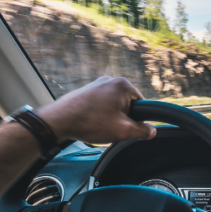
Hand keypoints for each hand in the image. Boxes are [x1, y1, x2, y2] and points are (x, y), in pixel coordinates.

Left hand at [35, 76, 155, 143]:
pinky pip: (102, 104)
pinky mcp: (88, 90)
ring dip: (110, 117)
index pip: (142, 104)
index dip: (136, 119)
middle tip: (111, 128)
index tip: (125, 127)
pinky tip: (91, 122)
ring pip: (114, 106)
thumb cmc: (90, 123)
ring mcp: (98, 84)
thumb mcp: (124, 131)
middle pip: (128, 104)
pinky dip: (99, 115)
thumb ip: (143, 131)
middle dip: (122, 118)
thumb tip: (151, 130)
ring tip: (98, 125)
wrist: (58, 121)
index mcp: (123, 85)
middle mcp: (111, 80)